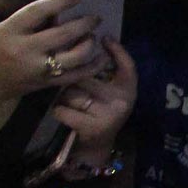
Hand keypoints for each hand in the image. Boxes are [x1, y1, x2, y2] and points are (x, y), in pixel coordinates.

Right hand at [0, 0, 105, 109]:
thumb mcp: (0, 30)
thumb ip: (25, 22)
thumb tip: (55, 11)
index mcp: (10, 31)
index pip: (37, 11)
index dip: (60, 2)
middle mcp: (26, 50)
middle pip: (62, 34)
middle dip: (84, 24)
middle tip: (96, 17)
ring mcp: (39, 69)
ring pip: (74, 56)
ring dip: (89, 44)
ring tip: (93, 36)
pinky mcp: (48, 83)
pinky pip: (76, 75)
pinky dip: (93, 66)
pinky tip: (102, 58)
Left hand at [51, 39, 136, 164]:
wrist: (94, 148)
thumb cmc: (97, 114)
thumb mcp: (107, 93)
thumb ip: (101, 72)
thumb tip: (91, 39)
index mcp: (128, 91)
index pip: (128, 66)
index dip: (118, 51)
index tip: (104, 39)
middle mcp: (122, 101)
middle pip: (85, 77)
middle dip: (73, 83)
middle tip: (76, 92)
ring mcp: (108, 115)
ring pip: (71, 93)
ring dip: (64, 98)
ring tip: (72, 107)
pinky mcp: (91, 126)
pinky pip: (61, 109)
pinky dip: (58, 112)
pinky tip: (67, 118)